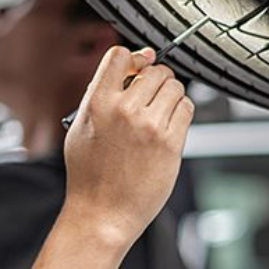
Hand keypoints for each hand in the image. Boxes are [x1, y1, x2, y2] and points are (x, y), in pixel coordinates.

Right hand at [62, 46, 193, 249]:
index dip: (133, 59)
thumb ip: (102, 93)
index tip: (138, 67)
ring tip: (156, 116)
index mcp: (97, 104)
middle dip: (155, 80)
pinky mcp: (171, 143)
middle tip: (148, 99)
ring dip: (169, 96)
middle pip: (155, 70)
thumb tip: (136, 61)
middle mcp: (124, 110)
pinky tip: (166, 127)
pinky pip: (187, 108)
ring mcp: (149, 126)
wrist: (103, 213)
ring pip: (174, 87)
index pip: (120, 55)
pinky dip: (180, 113)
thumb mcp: (82, 128)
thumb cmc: (90, 175)